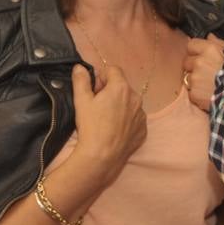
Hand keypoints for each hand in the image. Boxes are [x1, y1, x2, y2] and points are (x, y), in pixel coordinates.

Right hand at [71, 63, 146, 182]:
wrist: (102, 157)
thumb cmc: (90, 126)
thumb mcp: (81, 101)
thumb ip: (81, 80)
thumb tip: (80, 67)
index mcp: (121, 87)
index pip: (113, 70)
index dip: (101, 77)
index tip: (94, 91)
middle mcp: (136, 98)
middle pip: (122, 86)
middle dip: (110, 91)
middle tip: (97, 106)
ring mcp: (141, 115)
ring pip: (129, 103)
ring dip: (119, 105)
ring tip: (106, 120)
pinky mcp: (143, 130)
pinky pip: (134, 119)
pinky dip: (126, 121)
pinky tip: (114, 130)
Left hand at [183, 34, 223, 110]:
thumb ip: (218, 43)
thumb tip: (209, 36)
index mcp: (209, 49)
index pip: (191, 45)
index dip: (195, 50)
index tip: (200, 55)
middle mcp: (199, 62)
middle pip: (187, 61)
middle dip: (193, 66)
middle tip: (206, 71)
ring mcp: (195, 78)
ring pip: (188, 77)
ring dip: (195, 80)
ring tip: (208, 83)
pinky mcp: (194, 93)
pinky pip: (191, 91)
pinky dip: (197, 93)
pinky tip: (207, 93)